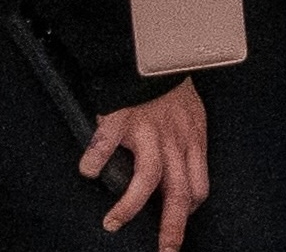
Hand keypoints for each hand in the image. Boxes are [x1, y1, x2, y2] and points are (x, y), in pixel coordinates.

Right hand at [79, 76, 206, 250]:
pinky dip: (96, 158)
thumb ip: (184, 146)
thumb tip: (176, 177)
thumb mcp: (189, 117)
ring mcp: (149, 129)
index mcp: (192, 141)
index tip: (176, 224)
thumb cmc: (169, 89)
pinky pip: (108, 141)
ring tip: (114, 222)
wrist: (154, 53)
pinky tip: (87, 171)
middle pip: (179, 191)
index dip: (188, 209)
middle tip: (164, 250)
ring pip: (147, 176)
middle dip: (172, 226)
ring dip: (131, 205)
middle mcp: (175, 140)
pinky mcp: (123, 116)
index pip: (198, 186)